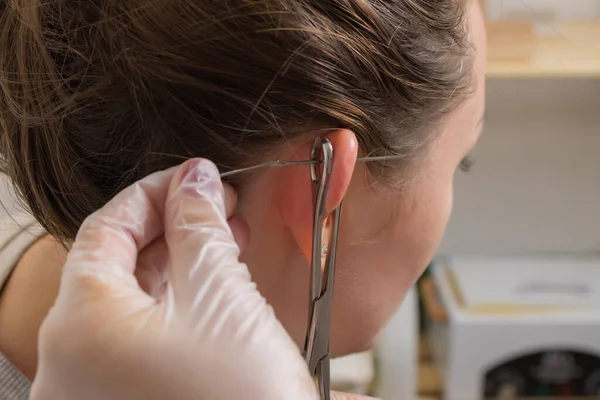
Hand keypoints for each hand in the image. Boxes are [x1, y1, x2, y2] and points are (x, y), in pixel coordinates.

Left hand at [31, 159, 375, 399]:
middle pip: (117, 265)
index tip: (195, 175)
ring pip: (134, 303)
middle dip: (174, 225)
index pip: (107, 228)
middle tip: (219, 204)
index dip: (155, 191)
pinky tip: (217, 285)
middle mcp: (73, 364)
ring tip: (227, 238)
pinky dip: (179, 305)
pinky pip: (144, 338)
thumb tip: (195, 180)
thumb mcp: (221, 297)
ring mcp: (98, 390)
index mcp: (81, 327)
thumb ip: (200, 227)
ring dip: (182, 263)